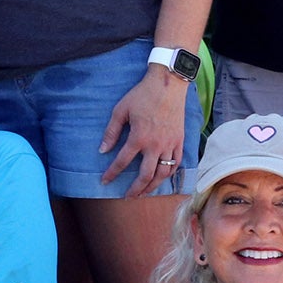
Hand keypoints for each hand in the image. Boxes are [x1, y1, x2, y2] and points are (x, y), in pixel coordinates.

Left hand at [100, 65, 190, 194]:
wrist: (168, 85)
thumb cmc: (142, 96)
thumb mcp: (120, 111)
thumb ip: (111, 132)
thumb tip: (102, 150)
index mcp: (138, 138)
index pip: (122, 162)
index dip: (112, 173)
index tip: (104, 181)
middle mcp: (156, 145)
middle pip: (146, 175)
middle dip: (135, 189)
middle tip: (128, 197)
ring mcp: (170, 144)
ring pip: (163, 173)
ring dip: (152, 186)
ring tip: (144, 193)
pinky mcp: (180, 141)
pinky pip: (176, 163)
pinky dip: (169, 174)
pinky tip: (161, 178)